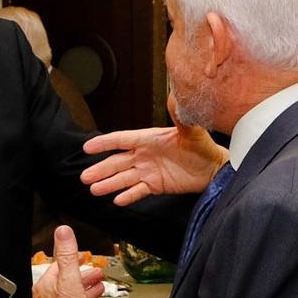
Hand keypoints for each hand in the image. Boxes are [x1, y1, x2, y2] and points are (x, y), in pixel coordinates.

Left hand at [32, 225, 104, 297]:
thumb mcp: (69, 278)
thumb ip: (67, 254)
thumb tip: (62, 232)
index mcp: (44, 286)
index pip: (58, 266)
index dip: (73, 259)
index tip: (83, 256)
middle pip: (66, 282)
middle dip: (83, 276)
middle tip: (96, 273)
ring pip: (71, 297)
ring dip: (86, 290)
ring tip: (98, 287)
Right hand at [79, 121, 227, 205]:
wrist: (213, 168)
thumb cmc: (203, 146)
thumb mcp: (192, 130)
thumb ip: (181, 118)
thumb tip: (176, 98)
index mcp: (149, 139)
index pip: (122, 140)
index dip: (105, 143)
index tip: (87, 147)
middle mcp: (144, 156)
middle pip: (117, 162)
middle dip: (101, 169)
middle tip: (84, 176)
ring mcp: (148, 171)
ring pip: (123, 178)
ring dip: (108, 184)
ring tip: (93, 190)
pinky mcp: (155, 186)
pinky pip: (138, 191)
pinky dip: (128, 196)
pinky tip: (116, 200)